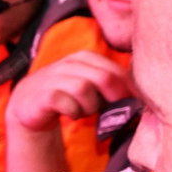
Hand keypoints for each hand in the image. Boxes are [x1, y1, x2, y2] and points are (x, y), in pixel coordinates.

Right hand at [5, 51, 132, 133]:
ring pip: (84, 89)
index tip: (128, 103)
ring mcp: (54, 77)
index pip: (114, 69)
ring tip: (83, 111)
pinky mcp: (43, 94)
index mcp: (84, 57)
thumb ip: (111, 83)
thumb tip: (141, 94)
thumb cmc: (68, 96)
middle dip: (111, 98)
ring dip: (89, 106)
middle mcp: (69, 63)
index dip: (125, 88)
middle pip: (102, 78)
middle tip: (109, 110)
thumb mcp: (90, 84)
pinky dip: (73, 112)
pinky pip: (66, 103)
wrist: (30, 105)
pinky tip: (70, 114)